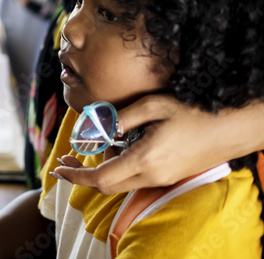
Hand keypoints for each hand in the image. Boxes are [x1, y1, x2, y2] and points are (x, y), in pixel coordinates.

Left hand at [53, 94, 263, 193]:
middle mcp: (152, 175)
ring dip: (100, 171)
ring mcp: (162, 179)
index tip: (58, 170)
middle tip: (65, 162)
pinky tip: (114, 150)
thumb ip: (122, 117)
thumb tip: (97, 126)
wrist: (232, 128)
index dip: (75, 177)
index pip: (100, 178)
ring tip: (88, 151)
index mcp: (145, 160)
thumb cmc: (194, 112)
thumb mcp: (153, 105)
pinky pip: (135, 178)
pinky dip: (118, 168)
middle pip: (107, 186)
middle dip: (82, 176)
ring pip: (121, 183)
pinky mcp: (169, 176)